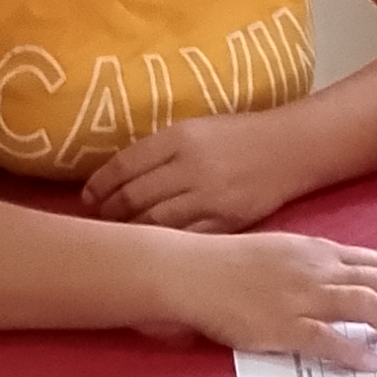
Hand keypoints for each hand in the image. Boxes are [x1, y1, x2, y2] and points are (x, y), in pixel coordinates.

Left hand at [82, 117, 300, 229]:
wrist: (289, 149)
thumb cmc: (238, 137)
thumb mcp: (196, 129)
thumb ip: (160, 151)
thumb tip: (120, 177)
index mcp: (179, 138)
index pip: (124, 165)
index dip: (99, 185)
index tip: (87, 197)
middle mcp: (190, 167)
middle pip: (134, 197)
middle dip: (109, 212)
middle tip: (98, 221)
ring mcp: (208, 198)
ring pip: (154, 223)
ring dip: (131, 232)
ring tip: (119, 236)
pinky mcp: (226, 222)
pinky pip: (184, 238)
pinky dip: (163, 245)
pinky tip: (152, 247)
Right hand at [168, 232, 376, 365]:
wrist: (190, 270)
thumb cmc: (228, 263)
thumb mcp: (280, 251)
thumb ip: (314, 265)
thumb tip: (342, 283)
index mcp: (319, 251)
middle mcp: (318, 269)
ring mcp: (302, 297)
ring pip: (368, 307)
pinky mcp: (283, 325)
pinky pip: (328, 339)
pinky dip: (354, 351)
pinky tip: (374, 364)